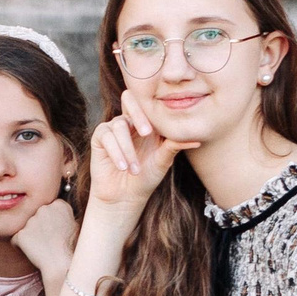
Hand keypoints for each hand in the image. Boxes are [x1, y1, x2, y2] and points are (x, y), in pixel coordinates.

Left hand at [12, 196, 77, 284]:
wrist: (63, 266)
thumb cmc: (72, 248)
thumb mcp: (75, 225)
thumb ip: (64, 215)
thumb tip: (57, 214)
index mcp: (59, 204)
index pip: (49, 209)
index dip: (52, 222)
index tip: (57, 232)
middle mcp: (43, 208)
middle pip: (36, 215)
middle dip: (39, 226)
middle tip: (49, 240)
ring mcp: (30, 221)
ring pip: (26, 227)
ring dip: (31, 236)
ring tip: (43, 247)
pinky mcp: (20, 234)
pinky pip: (16, 239)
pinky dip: (21, 246)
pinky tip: (33, 252)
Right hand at [86, 87, 197, 208]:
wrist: (125, 197)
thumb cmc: (146, 178)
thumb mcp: (163, 161)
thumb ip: (175, 146)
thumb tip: (196, 140)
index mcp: (148, 123)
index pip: (149, 104)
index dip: (154, 108)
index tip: (159, 129)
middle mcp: (130, 121)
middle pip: (129, 98)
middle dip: (138, 113)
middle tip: (147, 133)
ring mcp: (114, 128)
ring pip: (119, 125)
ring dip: (128, 149)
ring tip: (134, 170)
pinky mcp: (100, 137)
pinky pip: (106, 136)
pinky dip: (116, 152)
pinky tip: (123, 167)